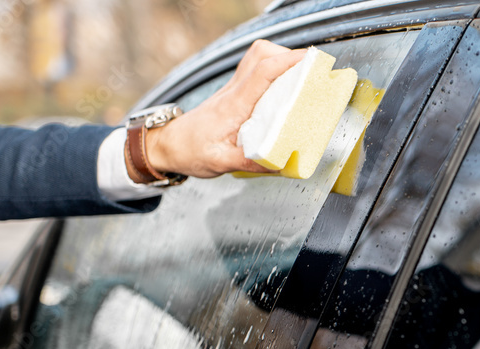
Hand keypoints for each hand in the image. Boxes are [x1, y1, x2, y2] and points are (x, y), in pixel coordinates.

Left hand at [144, 40, 305, 178]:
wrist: (170, 144)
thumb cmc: (190, 151)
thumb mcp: (219, 163)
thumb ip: (249, 162)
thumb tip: (278, 162)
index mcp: (234, 105)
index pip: (262, 72)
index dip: (288, 62)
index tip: (309, 61)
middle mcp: (234, 92)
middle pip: (261, 54)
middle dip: (288, 55)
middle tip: (309, 70)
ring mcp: (234, 90)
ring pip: (258, 57)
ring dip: (281, 59)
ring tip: (300, 76)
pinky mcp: (235, 93)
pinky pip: (256, 71)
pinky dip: (273, 71)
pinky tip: (283, 88)